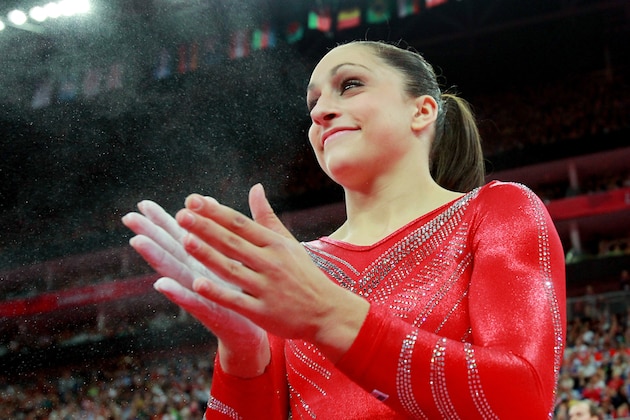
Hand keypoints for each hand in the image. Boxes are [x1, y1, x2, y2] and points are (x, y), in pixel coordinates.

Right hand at [122, 200, 268, 376]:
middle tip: (128, 217)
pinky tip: (161, 284)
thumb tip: (210, 201)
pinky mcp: (208, 311)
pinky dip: (176, 293)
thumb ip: (219, 230)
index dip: (162, 220)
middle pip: (168, 250)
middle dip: (149, 233)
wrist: (251, 328)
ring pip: (174, 272)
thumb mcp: (232, 256)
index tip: (144, 203)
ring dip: (155, 257)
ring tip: (137, 241)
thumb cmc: (239, 290)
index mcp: (201, 260)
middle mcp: (194, 275)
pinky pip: (191, 301)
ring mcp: (198, 293)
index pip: (178, 236)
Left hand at [176, 184, 368, 360]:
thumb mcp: (288, 243)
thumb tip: (255, 188)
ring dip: (208, 255)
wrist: (327, 311)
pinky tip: (197, 283)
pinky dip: (218, 292)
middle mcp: (270, 262)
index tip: (192, 200)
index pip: (240, 223)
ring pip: (232, 269)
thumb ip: (266, 217)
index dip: (215, 211)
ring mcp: (266, 288)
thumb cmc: (303, 274)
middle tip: (181, 215)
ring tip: (185, 240)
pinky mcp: (263, 312)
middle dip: (206, 228)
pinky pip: (236, 300)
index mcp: (274, 244)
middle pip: (233, 242)